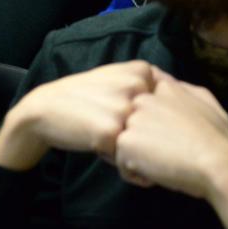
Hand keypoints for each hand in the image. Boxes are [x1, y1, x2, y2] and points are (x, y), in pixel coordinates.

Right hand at [0, 60, 154, 170]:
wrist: (43, 109)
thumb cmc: (83, 99)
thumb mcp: (117, 81)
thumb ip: (147, 88)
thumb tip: (183, 105)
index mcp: (142, 70)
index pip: (165, 109)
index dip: (143, 120)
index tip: (117, 110)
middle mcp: (137, 85)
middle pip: (156, 128)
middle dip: (136, 137)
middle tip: (106, 123)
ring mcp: (124, 107)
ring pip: (142, 145)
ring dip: (125, 149)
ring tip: (100, 133)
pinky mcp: (110, 132)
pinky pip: (124, 158)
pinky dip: (111, 158)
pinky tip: (93, 143)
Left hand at [114, 67, 227, 228]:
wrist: (219, 162)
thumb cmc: (219, 138)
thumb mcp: (206, 102)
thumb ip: (184, 91)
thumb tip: (168, 85)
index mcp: (164, 87)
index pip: (144, 106)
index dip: (155, 127)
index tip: (172, 138)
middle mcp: (144, 97)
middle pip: (133, 126)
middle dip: (146, 142)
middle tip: (171, 154)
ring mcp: (132, 118)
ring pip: (126, 145)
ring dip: (141, 159)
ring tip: (166, 164)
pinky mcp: (125, 141)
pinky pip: (121, 164)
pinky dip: (138, 175)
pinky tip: (159, 174)